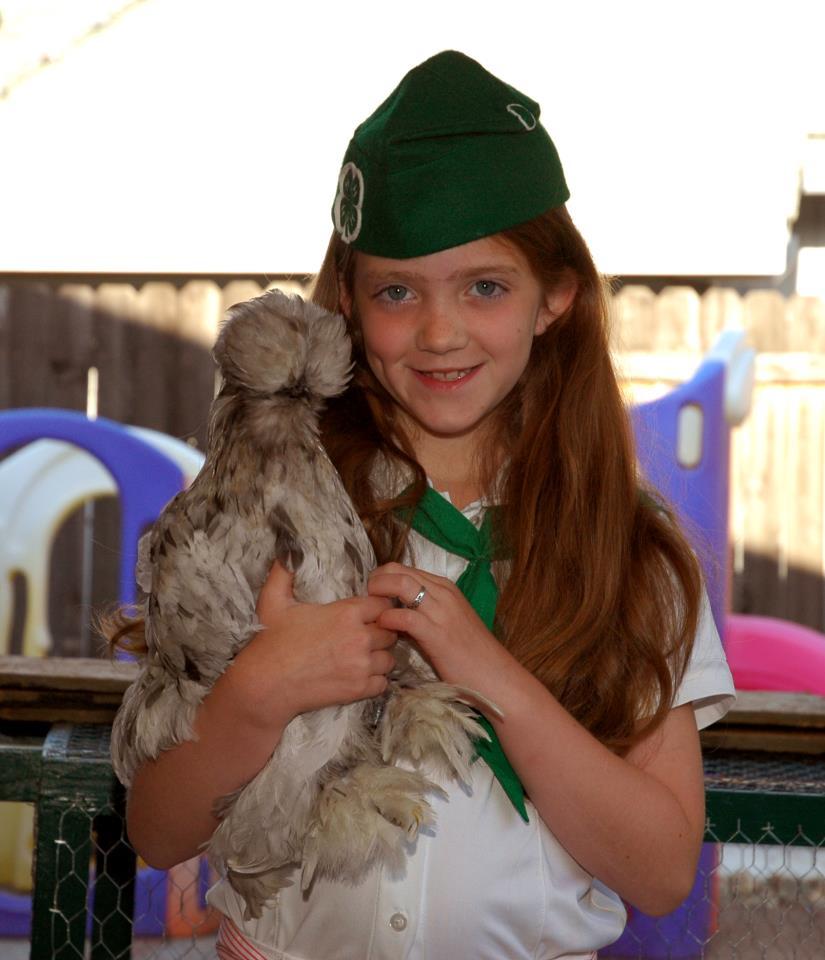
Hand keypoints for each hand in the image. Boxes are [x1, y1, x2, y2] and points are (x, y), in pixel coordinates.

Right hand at [229, 562, 397, 727]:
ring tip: (363, 654)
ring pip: (390, 657)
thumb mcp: (273, 600)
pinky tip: (360, 674)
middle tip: (365, 633)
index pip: (383, 603)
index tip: (367, 612)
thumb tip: (288, 549)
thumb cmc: (270, 641)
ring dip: (380, 655)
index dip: (378, 606)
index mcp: (346, 613)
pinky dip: (375, 679)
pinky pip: (383, 682)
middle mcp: (360, 638)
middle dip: (381, 629)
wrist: (265, 685)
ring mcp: (362, 666)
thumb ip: (284, 572)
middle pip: (391, 629)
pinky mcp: (359, 690)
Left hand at [367, 562, 517, 699]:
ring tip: (370, 613)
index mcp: (445, 587)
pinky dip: (388, 618)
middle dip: (375, 581)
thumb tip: (394, 612)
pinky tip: (383, 628)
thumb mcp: (445, 623)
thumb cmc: (469, 654)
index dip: (382, 578)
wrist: (495, 677)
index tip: (372, 595)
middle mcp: (443, 592)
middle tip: (366, 602)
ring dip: (378, 594)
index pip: (404, 568)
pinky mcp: (437, 633)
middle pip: (398, 570)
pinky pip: (404, 615)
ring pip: (400, 584)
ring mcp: (441, 610)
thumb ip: (423, 612)